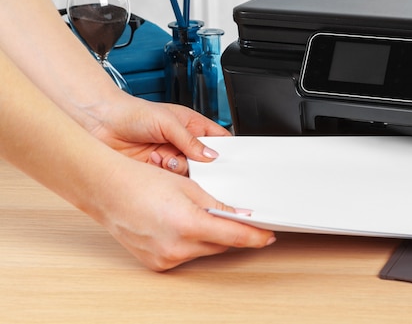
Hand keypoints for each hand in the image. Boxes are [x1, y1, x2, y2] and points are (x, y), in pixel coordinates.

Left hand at [84, 93, 229, 174]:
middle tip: (190, 160)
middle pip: (205, 163)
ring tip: (165, 157)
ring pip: (188, 173)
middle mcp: (183, 144)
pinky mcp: (156, 172)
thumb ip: (190, 140)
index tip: (225, 161)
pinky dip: (164, 173)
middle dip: (199, 164)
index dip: (224, 151)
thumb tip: (210, 155)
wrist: (101, 123)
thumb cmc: (132, 112)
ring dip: (178, 167)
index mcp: (192, 126)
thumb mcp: (167, 122)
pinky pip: (170, 180)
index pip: (218, 141)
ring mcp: (170, 158)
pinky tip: (154, 161)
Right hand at [96, 158, 275, 270]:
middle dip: (232, 232)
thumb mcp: (189, 188)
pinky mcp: (156, 264)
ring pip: (203, 251)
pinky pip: (185, 256)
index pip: (234, 236)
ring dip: (210, 237)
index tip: (268, 235)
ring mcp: (165, 259)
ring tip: (199, 215)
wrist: (107, 190)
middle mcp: (177, 248)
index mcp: (189, 224)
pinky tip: (183, 227)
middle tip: (240, 220)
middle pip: (220, 244)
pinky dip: (191, 244)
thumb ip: (218, 206)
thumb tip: (241, 217)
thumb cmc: (142, 183)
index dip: (255, 236)